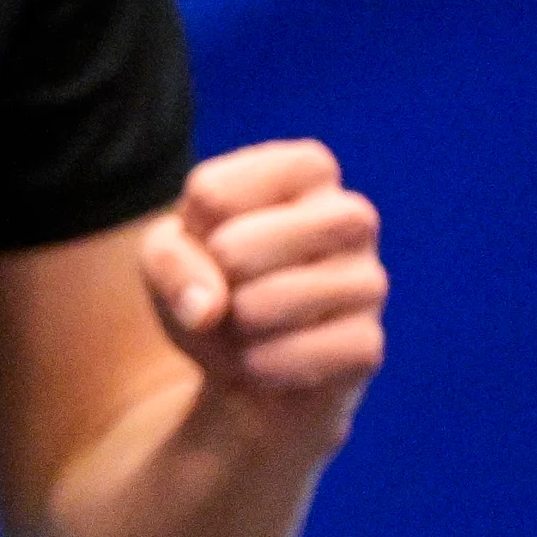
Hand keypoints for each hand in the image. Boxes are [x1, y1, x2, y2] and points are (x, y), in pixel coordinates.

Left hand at [139, 139, 386, 401]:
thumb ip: (169, 261)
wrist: (247, 361)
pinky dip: (264, 366)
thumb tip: (208, 309)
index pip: (211, 194)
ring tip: (245, 327)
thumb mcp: (168, 255)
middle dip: (212, 282)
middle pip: (237, 248)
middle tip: (228, 291)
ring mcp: (368, 280)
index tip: (212, 243)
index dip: (191, 233)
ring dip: (237, 326)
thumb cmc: (214, 282)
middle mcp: (350, 216)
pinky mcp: (367, 343)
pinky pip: (299, 356)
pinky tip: (265, 361)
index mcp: (305, 170)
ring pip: (277, 301)